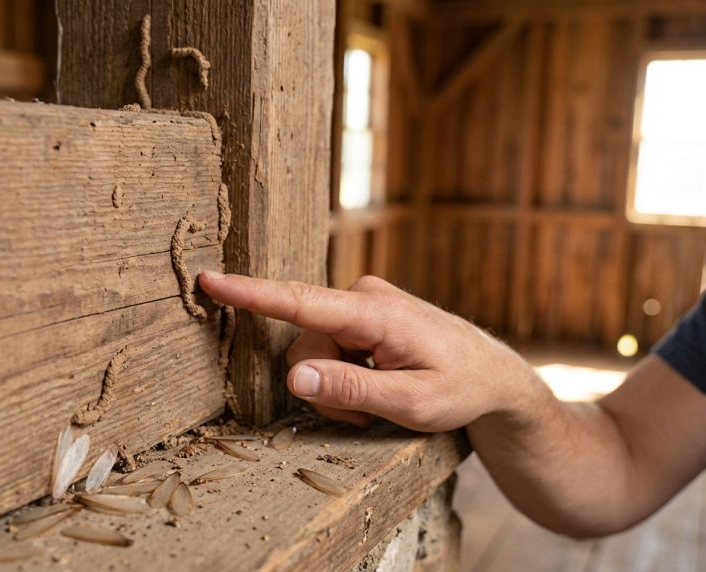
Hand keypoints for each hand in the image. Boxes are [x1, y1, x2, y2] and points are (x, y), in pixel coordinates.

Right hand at [199, 271, 527, 431]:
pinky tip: (378, 385)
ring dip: (338, 385)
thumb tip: (294, 376)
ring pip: (315, 353)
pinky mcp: (364, 315)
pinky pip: (331, 348)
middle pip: (306, 347)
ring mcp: (365, 304)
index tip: (211, 279)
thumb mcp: (411, 402)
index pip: (301, 301)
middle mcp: (365, 297)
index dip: (250, 294)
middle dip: (325, 386)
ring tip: (379, 400)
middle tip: (368, 411)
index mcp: (376, 313)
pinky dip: (347, 375)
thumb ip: (350, 388)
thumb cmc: (462, 389)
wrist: (495, 376)